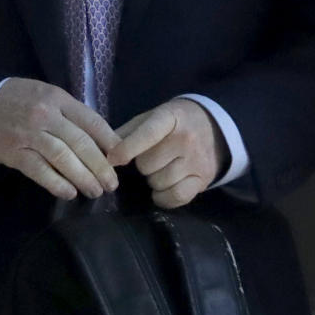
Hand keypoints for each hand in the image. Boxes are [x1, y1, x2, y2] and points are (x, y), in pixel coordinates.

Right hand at [0, 78, 119, 200]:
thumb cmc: (19, 100)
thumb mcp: (47, 95)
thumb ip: (71, 113)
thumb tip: (101, 139)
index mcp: (58, 98)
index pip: (91, 121)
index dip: (110, 142)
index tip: (122, 158)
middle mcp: (46, 115)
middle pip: (81, 143)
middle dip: (100, 166)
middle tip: (112, 184)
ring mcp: (29, 134)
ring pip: (63, 158)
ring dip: (83, 177)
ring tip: (95, 191)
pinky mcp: (13, 152)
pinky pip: (39, 170)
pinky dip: (56, 183)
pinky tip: (69, 192)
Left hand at [107, 99, 224, 208]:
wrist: (213, 127)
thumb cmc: (173, 122)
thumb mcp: (151, 117)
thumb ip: (126, 131)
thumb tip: (100, 150)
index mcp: (170, 118)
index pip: (147, 134)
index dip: (127, 149)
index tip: (112, 159)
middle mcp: (186, 139)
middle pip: (148, 164)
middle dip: (143, 164)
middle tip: (151, 157)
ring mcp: (197, 160)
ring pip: (159, 182)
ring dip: (153, 180)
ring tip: (161, 168)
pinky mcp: (204, 180)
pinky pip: (176, 197)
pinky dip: (164, 197)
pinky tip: (163, 188)